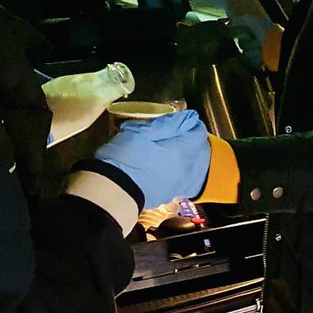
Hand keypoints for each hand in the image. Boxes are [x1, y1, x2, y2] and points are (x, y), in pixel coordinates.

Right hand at [93, 109, 209, 208]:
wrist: (113, 192)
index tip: (183, 119)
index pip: (198, 133)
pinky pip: (186, 179)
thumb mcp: (141, 132)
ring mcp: (180, 184)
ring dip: (190, 156)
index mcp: (181, 150)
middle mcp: (186, 169)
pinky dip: (184, 170)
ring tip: (176, 150)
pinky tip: (172, 168)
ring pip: (195, 166)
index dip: (191, 123)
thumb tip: (189, 117)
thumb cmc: (125, 158)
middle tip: (179, 132)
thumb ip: (168, 124)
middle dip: (192, 139)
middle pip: (200, 150)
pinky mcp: (170, 195)